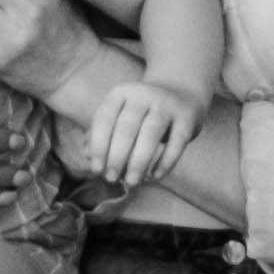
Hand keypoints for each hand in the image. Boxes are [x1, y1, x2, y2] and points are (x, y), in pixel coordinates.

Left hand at [82, 75, 209, 189]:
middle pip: (126, 127)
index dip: (99, 145)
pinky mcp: (187, 117)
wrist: (181, 91)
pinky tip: (155, 176)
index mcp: (121, 93)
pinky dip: (165, 162)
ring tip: (131, 182)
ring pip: (150, 134)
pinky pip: (177, 142)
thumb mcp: (120, 114)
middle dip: (116, 156)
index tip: (96, 169)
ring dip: (138, 161)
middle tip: (110, 179)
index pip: (105, 118)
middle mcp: (143, 95)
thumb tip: (86, 156)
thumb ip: (102, 132)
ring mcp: (167, 104)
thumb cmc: (142, 111)